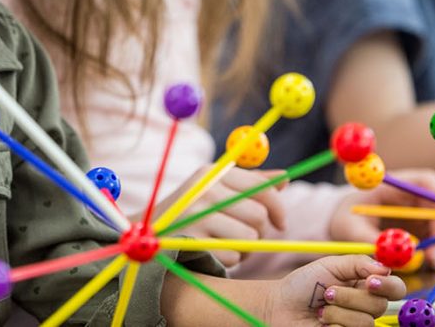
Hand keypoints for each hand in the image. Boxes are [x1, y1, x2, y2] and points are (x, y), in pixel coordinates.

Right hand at [148, 165, 285, 266]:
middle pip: (258, 215)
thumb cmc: (193, 210)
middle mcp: (204, 189)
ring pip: (249, 238)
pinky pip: (233, 256)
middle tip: (250, 236)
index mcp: (214, 173)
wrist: (150, 232)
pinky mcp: (192, 240)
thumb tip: (284, 178)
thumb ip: (251, 183)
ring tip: (231, 244)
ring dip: (247, 249)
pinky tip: (216, 253)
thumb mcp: (217, 189)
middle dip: (261, 231)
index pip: (261, 186)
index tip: (281, 223)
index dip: (278, 207)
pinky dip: (231, 261)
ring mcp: (196, 215)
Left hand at [269, 255, 403, 326]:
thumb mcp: (330, 265)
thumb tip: (385, 269)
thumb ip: (358, 263)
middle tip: (328, 292)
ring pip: (366, 322)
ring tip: (322, 308)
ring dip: (339, 311)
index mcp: (365, 284)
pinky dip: (334, 324)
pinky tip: (322, 321)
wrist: (281, 307)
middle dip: (351, 297)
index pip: (394, 288)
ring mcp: (357, 324)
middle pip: (380, 305)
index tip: (371, 282)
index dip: (389, 286)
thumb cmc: (303, 284)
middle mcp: (365, 306)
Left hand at [328, 168, 434, 268]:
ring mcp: (421, 214)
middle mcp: (414, 197)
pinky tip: (420, 261)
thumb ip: (372, 239)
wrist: (343, 225)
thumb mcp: (351, 228)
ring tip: (426, 262)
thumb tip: (394, 253)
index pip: (428, 183)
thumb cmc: (345, 218)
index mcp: (397, 185)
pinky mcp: (423, 230)